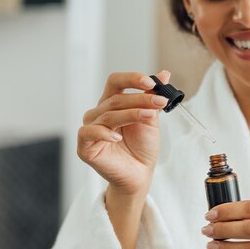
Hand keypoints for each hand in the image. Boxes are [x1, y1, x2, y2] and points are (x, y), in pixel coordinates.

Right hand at [78, 71, 170, 195]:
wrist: (140, 174)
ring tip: (149, 116)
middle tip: (160, 102)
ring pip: (108, 115)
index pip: (116, 82)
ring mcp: (90, 128)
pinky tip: (117, 137)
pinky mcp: (85, 146)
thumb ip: (153, 98)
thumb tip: (164, 74)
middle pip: (116, 98)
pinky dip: (103, 133)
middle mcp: (99, 113)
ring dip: (131, 114)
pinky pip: (88, 133)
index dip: (132, 79)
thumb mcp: (151, 120)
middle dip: (140, 99)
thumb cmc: (143, 148)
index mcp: (112, 104)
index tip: (152, 83)